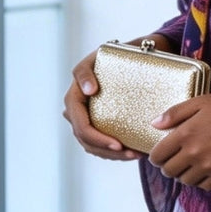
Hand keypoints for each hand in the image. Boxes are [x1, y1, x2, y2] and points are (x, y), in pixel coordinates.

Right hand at [63, 35, 172, 160]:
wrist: (126, 58)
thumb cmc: (113, 55)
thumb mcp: (99, 55)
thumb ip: (87, 70)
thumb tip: (89, 90)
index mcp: (74, 98)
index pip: (81, 125)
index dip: (98, 139)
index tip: (119, 145)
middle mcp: (76, 112)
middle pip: (87, 141)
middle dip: (109, 151)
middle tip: (133, 154)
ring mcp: (85, 120)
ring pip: (94, 147)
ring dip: (114, 156)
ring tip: (136, 155)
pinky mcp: (97, 125)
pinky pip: (101, 146)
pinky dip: (116, 153)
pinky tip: (134, 152)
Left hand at [148, 92, 210, 188]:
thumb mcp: (203, 101)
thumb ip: (176, 112)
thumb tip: (154, 124)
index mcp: (185, 133)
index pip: (158, 155)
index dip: (155, 157)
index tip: (160, 155)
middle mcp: (193, 153)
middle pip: (169, 171)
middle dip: (168, 167)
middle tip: (175, 161)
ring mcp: (208, 167)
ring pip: (185, 181)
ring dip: (184, 175)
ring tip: (190, 166)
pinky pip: (203, 186)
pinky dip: (201, 181)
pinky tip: (206, 170)